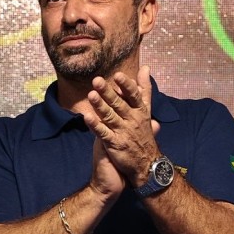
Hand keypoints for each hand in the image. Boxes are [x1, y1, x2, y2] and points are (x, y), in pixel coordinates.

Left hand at [82, 65, 160, 187]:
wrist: (147, 164)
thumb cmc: (144, 134)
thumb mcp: (147, 110)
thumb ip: (144, 89)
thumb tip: (145, 68)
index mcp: (141, 112)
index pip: (135, 96)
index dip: (126, 86)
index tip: (118, 75)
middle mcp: (133, 121)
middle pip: (120, 104)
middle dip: (109, 93)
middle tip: (97, 81)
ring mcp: (124, 133)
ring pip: (110, 117)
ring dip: (100, 106)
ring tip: (91, 95)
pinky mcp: (115, 144)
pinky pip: (103, 133)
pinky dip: (95, 125)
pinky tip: (87, 117)